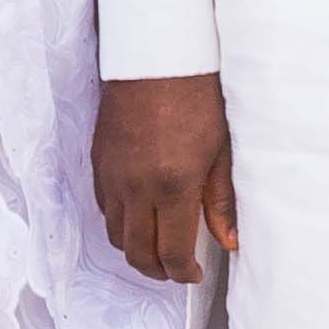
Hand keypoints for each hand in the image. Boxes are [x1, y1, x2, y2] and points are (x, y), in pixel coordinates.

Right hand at [96, 73, 235, 283]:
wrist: (157, 55)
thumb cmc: (198, 96)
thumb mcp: (221, 151)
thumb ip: (221, 202)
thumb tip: (229, 241)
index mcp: (173, 186)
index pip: (171, 253)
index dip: (183, 273)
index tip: (194, 273)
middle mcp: (136, 188)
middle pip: (137, 253)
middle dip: (157, 271)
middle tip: (176, 269)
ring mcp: (112, 176)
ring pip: (115, 235)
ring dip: (136, 248)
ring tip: (159, 245)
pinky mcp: (99, 162)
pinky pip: (104, 208)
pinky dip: (120, 222)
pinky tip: (140, 215)